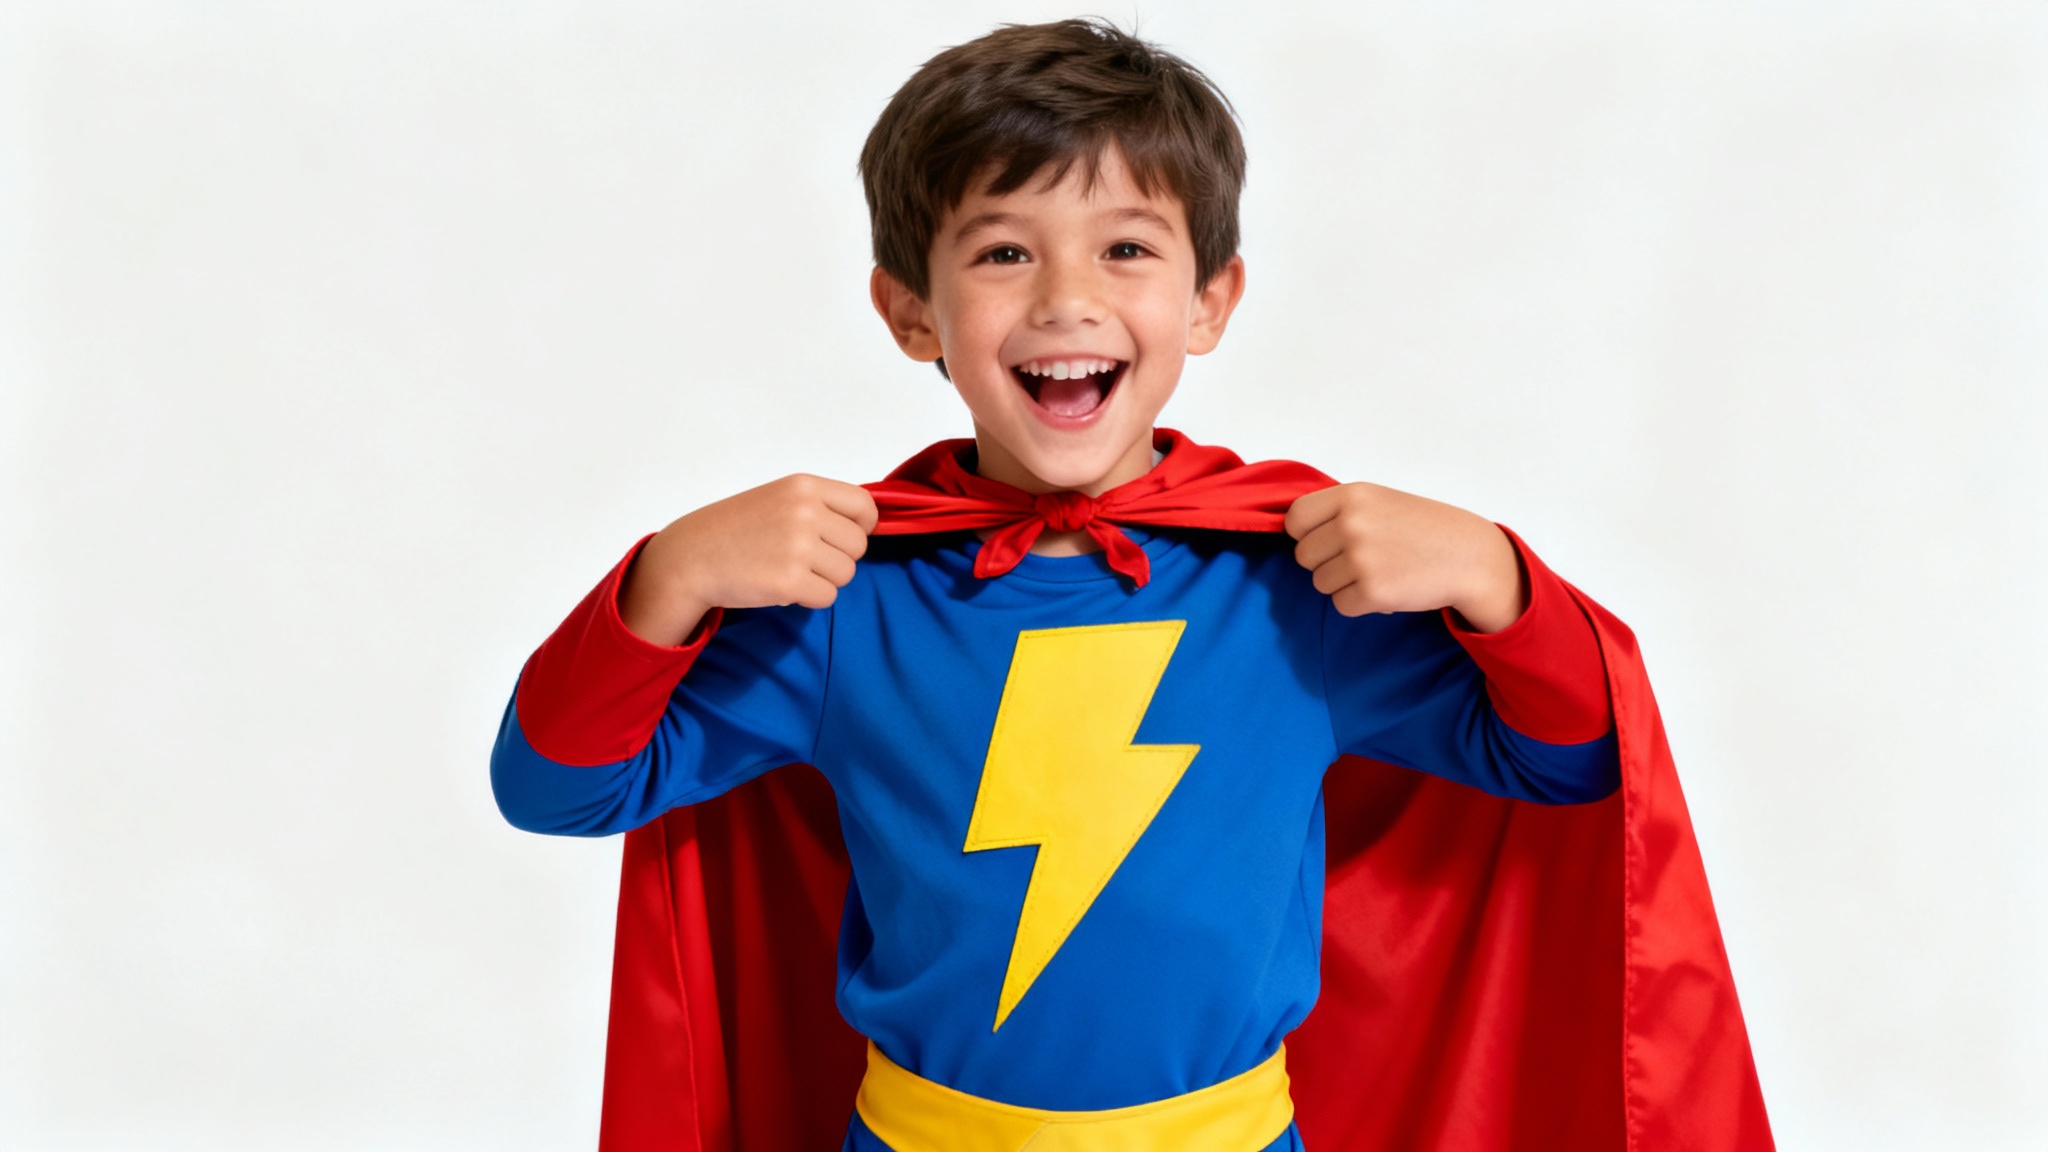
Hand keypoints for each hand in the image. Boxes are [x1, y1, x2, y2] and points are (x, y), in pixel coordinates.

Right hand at [619, 474, 878, 646]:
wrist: (691, 557)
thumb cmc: (734, 529)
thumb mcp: (778, 498)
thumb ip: (818, 506)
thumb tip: (866, 525)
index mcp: (804, 487)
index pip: (864, 507)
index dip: (862, 526)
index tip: (845, 538)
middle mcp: (805, 512)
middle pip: (858, 546)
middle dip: (837, 558)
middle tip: (804, 560)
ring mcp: (798, 547)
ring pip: (846, 574)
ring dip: (823, 579)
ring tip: (790, 571)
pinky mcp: (789, 581)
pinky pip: (827, 597)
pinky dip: (809, 599)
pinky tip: (783, 587)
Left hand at [1283, 482, 1525, 632]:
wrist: (1469, 556)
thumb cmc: (1423, 528)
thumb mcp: (1379, 500)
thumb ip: (1338, 511)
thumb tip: (1293, 530)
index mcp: (1351, 496)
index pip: (1295, 519)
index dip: (1305, 534)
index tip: (1324, 539)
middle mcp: (1352, 524)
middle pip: (1304, 556)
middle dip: (1325, 562)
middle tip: (1360, 559)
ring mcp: (1361, 559)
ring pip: (1320, 583)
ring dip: (1344, 584)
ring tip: (1378, 571)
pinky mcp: (1372, 592)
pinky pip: (1341, 605)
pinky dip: (1360, 603)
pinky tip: (1387, 588)